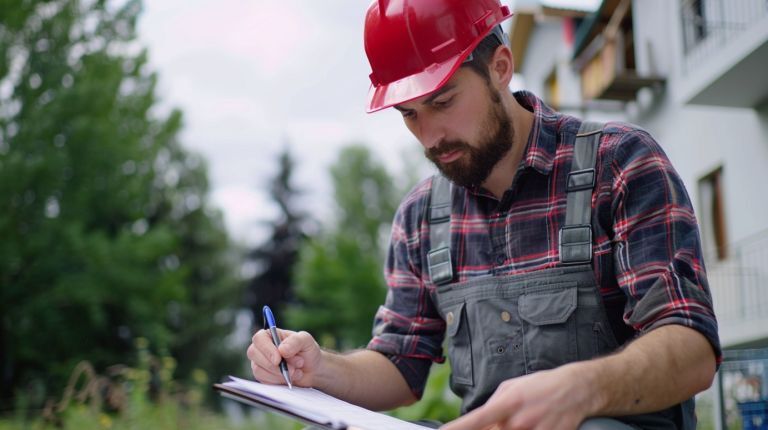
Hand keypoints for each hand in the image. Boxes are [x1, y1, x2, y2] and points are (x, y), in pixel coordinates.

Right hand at [247, 329, 322, 387]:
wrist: (313, 370)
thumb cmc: (308, 351)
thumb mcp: (306, 341)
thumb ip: (295, 341)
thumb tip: (281, 349)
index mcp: (271, 335)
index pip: (259, 338)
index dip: (266, 349)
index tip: (278, 360)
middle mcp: (263, 348)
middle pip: (253, 353)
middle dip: (273, 365)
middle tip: (293, 368)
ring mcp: (261, 362)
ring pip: (258, 369)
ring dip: (278, 374)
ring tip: (296, 371)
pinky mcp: (263, 376)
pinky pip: (263, 380)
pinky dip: (278, 380)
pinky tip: (290, 378)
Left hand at [441, 364, 593, 429]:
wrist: (577, 389)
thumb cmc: (541, 386)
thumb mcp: (512, 386)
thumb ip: (493, 404)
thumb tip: (479, 419)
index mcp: (507, 402)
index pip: (475, 421)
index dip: (457, 429)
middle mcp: (519, 420)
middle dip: (493, 429)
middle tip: (507, 418)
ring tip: (525, 416)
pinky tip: (534, 423)